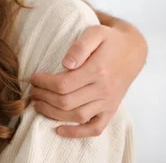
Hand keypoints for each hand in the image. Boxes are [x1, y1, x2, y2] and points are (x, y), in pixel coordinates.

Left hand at [30, 21, 145, 137]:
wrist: (132, 50)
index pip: (63, 84)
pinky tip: (59, 130)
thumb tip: (66, 64)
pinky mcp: (111, 110)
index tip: (33, 78)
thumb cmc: (109, 39)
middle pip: (66, 102)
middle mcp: (103, 89)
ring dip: (52, 114)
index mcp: (97, 70)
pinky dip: (77, 133)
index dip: (43, 83)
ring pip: (77, 116)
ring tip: (38, 105)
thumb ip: (80, 47)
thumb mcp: (95, 33)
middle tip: (32, 91)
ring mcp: (108, 102)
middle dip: (43, 97)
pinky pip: (95, 128)